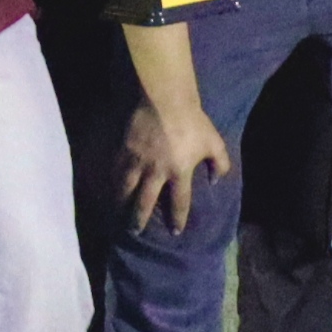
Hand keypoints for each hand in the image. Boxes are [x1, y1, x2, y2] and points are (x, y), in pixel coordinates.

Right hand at [120, 103, 231, 233]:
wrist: (165, 99)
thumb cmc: (193, 121)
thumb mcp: (214, 142)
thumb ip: (220, 164)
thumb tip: (215, 181)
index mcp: (179, 172)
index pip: (179, 202)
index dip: (177, 219)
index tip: (175, 231)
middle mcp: (156, 172)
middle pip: (145, 203)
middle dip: (140, 219)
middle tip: (135, 231)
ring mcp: (138, 161)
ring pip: (126, 190)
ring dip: (121, 205)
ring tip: (118, 214)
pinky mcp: (124, 150)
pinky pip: (117, 171)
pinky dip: (113, 183)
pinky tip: (111, 189)